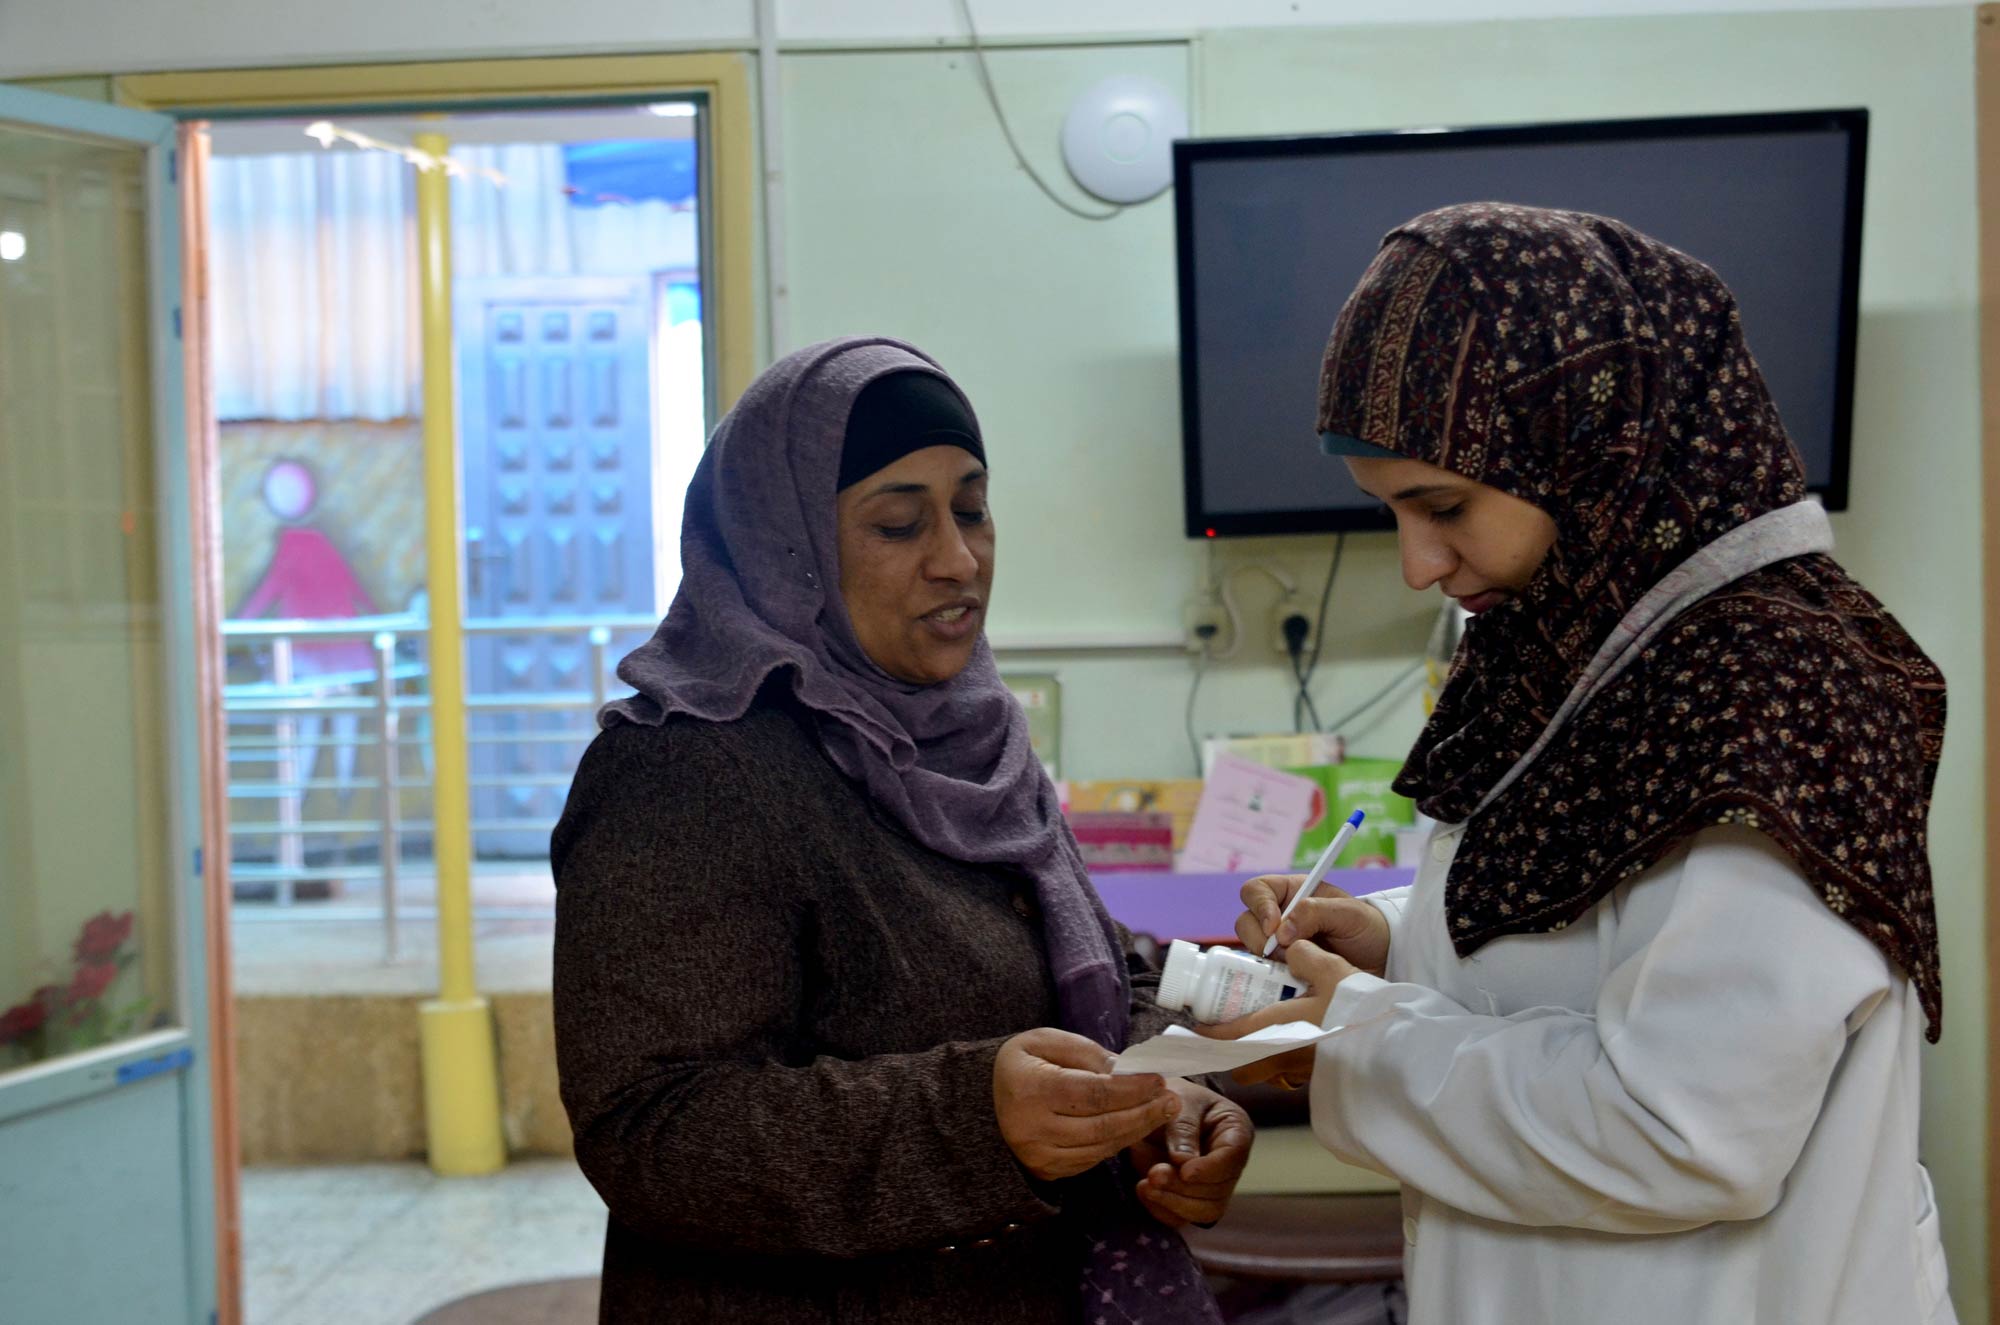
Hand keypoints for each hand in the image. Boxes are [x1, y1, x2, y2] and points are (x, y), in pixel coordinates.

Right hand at [993, 1027, 1180, 1181]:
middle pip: (1102, 1126)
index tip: (1159, 1080)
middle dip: (1143, 1113)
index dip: (1131, 1090)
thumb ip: (1087, 1053)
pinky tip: (1135, 1127)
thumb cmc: (1021, 1063)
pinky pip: (1091, 1160)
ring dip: (1136, 1130)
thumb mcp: (1045, 1041)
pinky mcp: (1046, 1171)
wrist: (982, 1100)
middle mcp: (1033, 1129)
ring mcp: (1039, 1156)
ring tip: (1161, 1112)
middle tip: (1173, 1100)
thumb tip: (1128, 1070)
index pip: (1093, 1094)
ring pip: (1101, 1148)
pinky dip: (1117, 1144)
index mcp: (1031, 1089)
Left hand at [1126, 1079, 1251, 1227]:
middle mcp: (1229, 1164)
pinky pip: (1181, 1217)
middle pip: (1218, 1190)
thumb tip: (1183, 1162)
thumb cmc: (1170, 1097)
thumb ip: (1182, 1128)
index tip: (1184, 1171)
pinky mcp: (1189, 1201)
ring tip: (1146, 1185)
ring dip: (1173, 1202)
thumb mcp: (1178, 1100)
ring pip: (1203, 1210)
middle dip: (1184, 1187)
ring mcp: (1211, 1186)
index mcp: (1235, 1132)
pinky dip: (1161, 1210)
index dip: (1210, 1168)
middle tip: (1154, 1175)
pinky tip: (1143, 1190)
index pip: (1233, 1156)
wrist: (1150, 1109)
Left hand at [1197, 939, 1357, 1088]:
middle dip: (1234, 1052)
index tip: (1197, 1029)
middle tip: (1236, 1028)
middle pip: (1242, 1065)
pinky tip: (1300, 1041)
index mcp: (1277, 1030)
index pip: (1229, 1038)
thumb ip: (1304, 955)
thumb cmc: (1361, 1008)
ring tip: (1270, 1032)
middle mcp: (1284, 1058)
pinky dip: (1286, 1061)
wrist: (1397, 1045)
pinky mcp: (1321, 1079)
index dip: (1209, 1034)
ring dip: (1261, 1057)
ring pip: (1267, 1071)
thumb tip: (1291, 949)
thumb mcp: (1331, 968)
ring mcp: (1303, 1073)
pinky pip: (1291, 1074)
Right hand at [1235, 874, 1389, 976]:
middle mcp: (1280, 917)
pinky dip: (1270, 979)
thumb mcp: (1350, 914)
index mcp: (1293, 893)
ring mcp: (1279, 947)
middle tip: (1284, 953)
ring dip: (1267, 961)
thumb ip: (1315, 912)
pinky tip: (1291, 982)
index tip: (1274, 928)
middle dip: (1260, 939)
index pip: (1257, 890)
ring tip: (1296, 968)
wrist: (1383, 962)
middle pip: (1245, 921)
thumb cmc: (1369, 929)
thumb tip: (1281, 931)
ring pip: (1250, 950)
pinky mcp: (1282, 971)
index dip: (1259, 906)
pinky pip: (1261, 974)